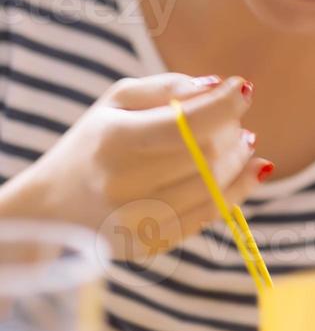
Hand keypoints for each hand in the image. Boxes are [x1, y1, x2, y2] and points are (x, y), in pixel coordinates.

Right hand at [5, 73, 273, 259]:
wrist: (51, 208)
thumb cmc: (92, 143)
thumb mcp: (116, 101)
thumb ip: (167, 86)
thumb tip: (217, 86)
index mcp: (116, 140)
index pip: (187, 123)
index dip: (226, 104)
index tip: (243, 88)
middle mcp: (125, 183)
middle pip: (207, 156)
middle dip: (233, 132)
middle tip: (236, 121)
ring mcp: (137, 220)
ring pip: (214, 188)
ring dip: (240, 161)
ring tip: (242, 142)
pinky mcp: (150, 244)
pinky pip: (207, 217)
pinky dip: (236, 191)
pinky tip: (246, 171)